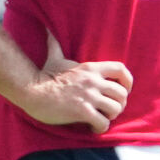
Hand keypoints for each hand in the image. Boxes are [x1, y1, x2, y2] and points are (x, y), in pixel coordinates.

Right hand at [13, 33, 132, 133]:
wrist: (31, 91)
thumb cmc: (42, 76)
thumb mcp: (54, 58)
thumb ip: (55, 45)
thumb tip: (47, 31)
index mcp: (90, 68)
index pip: (120, 70)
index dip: (128, 81)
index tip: (124, 90)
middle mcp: (93, 81)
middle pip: (121, 94)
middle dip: (119, 104)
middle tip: (109, 110)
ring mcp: (88, 96)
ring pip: (115, 109)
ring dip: (111, 117)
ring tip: (101, 118)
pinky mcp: (82, 111)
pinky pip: (103, 123)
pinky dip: (101, 128)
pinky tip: (92, 127)